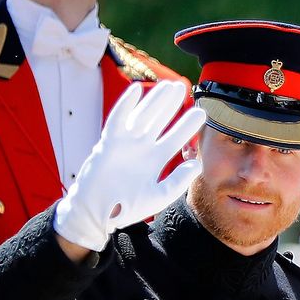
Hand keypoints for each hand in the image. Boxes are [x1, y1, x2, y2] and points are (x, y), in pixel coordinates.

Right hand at [54, 81, 204, 250]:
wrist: (97, 214)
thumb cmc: (126, 207)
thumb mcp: (158, 195)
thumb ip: (178, 181)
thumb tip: (196, 164)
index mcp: (154, 160)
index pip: (175, 139)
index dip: (187, 126)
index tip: (202, 114)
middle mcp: (141, 148)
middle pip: (159, 121)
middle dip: (171, 105)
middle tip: (185, 87)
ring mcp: (125, 143)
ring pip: (143, 116)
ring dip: (155, 100)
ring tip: (169, 85)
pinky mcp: (108, 143)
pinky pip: (117, 120)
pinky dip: (125, 105)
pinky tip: (136, 90)